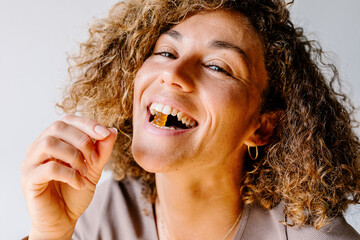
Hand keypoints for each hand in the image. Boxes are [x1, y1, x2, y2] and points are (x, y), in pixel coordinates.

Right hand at [21, 115, 116, 239]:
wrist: (64, 218)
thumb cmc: (76, 191)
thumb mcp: (94, 168)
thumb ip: (102, 150)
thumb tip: (112, 130)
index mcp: (54, 140)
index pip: (67, 120)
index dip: (87, 124)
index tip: (105, 134)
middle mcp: (38, 147)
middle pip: (57, 127)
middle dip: (82, 140)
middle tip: (94, 159)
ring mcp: (31, 162)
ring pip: (49, 143)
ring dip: (74, 156)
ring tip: (85, 172)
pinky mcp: (28, 180)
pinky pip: (49, 168)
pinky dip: (69, 174)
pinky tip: (79, 184)